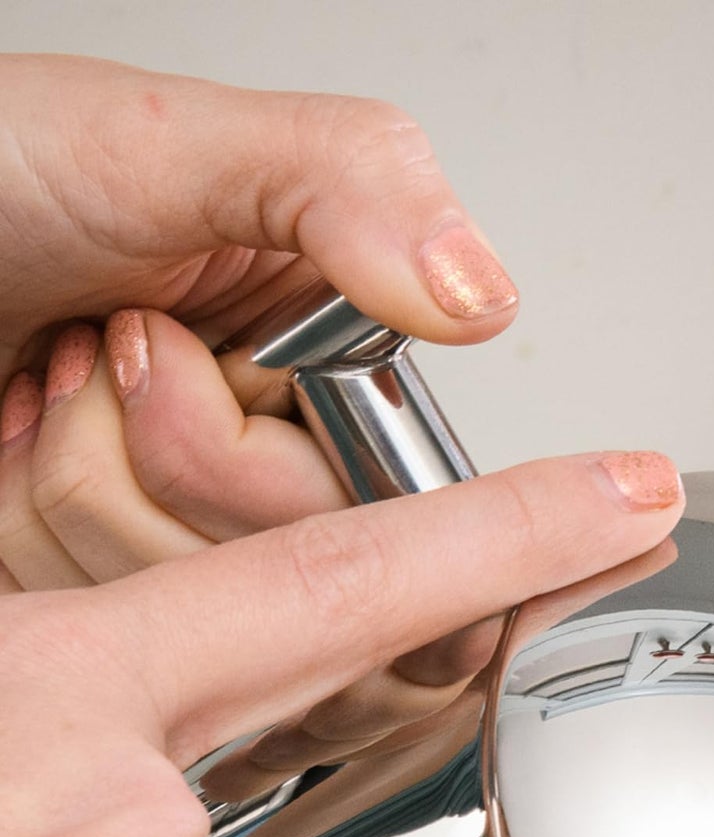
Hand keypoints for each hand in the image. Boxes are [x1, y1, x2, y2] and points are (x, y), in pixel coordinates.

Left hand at [0, 53, 527, 791]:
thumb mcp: (168, 139)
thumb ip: (351, 182)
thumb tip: (481, 295)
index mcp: (333, 376)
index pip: (387, 524)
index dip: (267, 468)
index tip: (182, 359)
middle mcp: (281, 474)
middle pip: (294, 591)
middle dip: (163, 462)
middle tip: (108, 353)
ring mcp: (194, 546)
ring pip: (190, 620)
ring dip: (75, 487)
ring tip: (49, 385)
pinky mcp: (113, 604)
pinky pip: (103, 634)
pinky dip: (28, 536)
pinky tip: (14, 450)